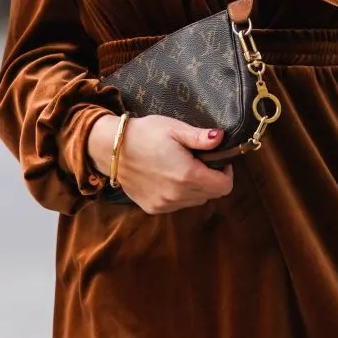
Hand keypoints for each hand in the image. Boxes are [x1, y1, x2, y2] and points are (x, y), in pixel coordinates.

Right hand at [87, 113, 234, 212]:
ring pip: (195, 201)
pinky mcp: (153, 208)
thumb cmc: (144, 134)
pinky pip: (178, 205)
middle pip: (211, 195)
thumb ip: (200, 137)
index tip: (216, 160)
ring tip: (182, 168)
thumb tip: (221, 138)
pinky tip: (168, 177)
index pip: (224, 186)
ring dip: (196, 188)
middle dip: (211, 179)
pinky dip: (180, 194)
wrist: (111, 149)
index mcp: (188, 175)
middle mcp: (178, 195)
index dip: (225, 172)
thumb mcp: (174, 129)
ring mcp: (165, 204)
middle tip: (198, 161)